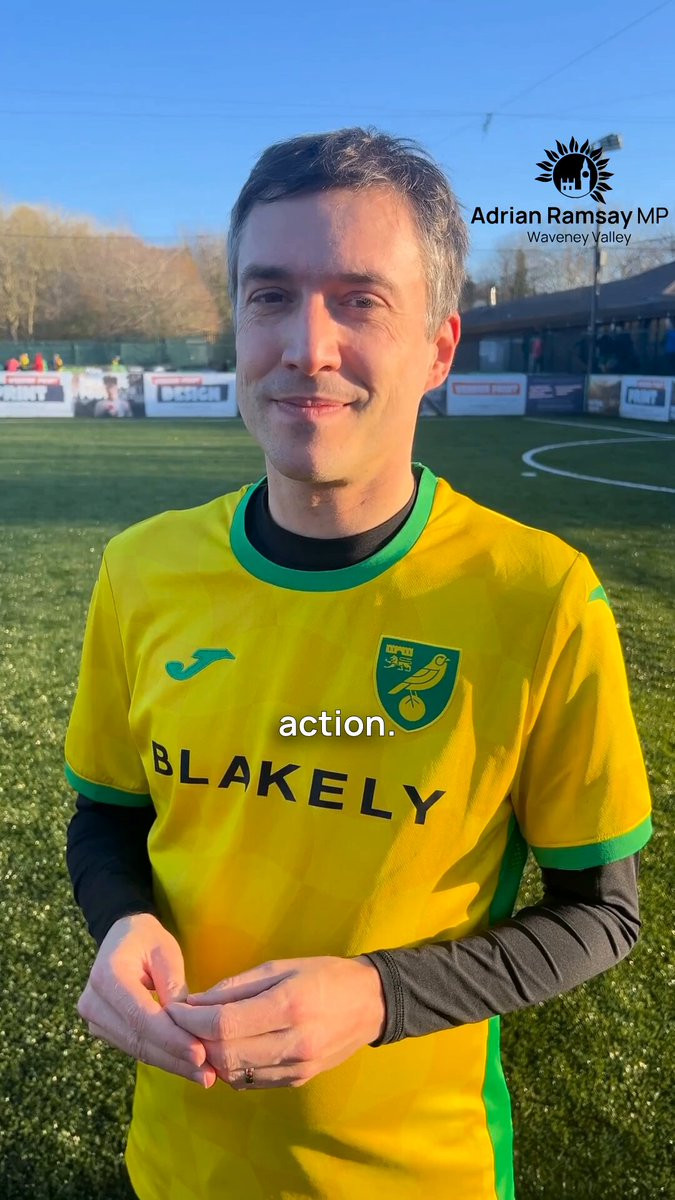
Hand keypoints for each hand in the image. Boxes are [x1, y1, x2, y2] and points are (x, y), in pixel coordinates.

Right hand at [77, 913, 216, 1087]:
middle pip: (138, 1039)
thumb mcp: (165, 950)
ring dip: (171, 1064)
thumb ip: (173, 984)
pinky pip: (135, 1047)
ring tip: (205, 1075)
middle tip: (209, 1074)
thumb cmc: (147, 939)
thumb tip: (187, 1024)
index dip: (170, 1039)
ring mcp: (95, 1019)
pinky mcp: (103, 1030)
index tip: (199, 1054)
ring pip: (136, 1049)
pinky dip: (162, 1058)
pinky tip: (187, 1067)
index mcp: (107, 976)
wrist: (121, 938)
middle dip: (175, 1058)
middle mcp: (93, 1002)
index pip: (141, 1017)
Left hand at [167, 954, 386, 1090]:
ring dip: (210, 1057)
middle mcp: (293, 1042)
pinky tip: (229, 1049)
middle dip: (195, 1040)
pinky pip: (251, 1082)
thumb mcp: (281, 966)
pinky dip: (231, 1068)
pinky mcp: (299, 1080)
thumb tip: (195, 1002)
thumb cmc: (323, 975)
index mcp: (288, 1005)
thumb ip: (236, 987)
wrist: (370, 1003)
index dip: (191, 1019)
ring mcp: (298, 1067)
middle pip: (225, 1053)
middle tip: (182, 1024)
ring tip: (202, 1036)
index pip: (224, 1023)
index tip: (175, 1008)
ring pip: (234, 1074)